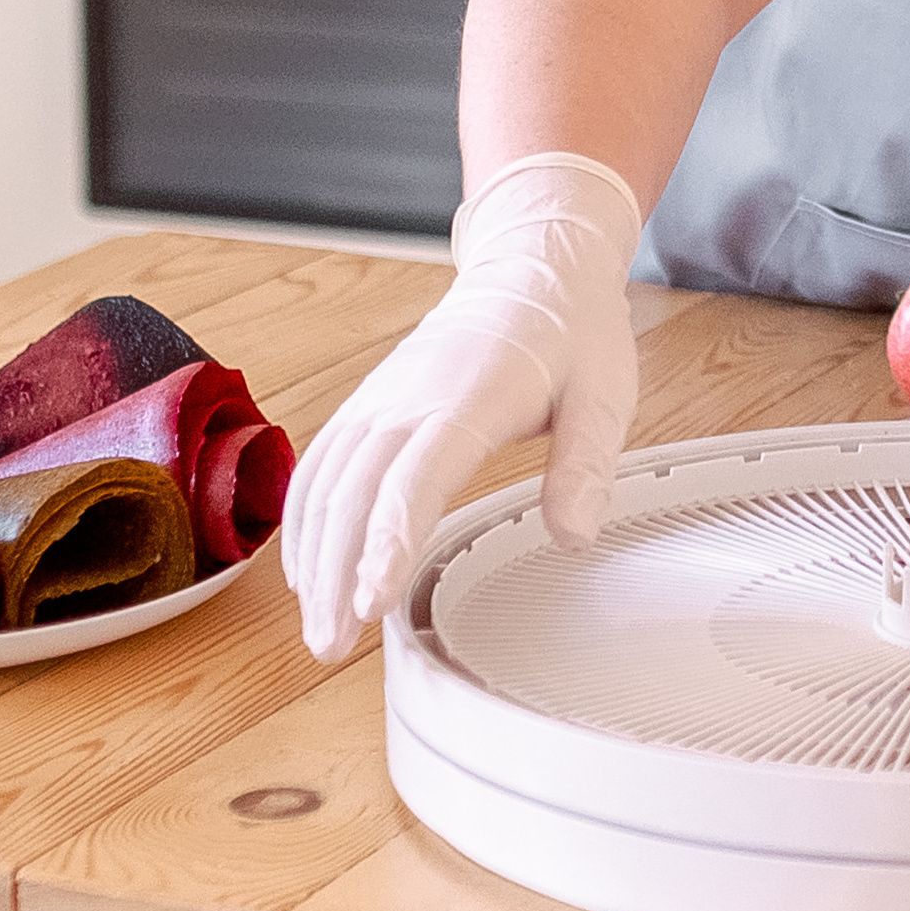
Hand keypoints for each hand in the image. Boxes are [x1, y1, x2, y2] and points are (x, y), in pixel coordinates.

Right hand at [280, 153, 640, 664]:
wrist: (533, 265)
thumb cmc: (572, 332)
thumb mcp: (605, 393)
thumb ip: (587, 465)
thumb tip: (573, 537)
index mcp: (467, 396)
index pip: (414, 478)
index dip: (387, 541)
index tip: (370, 600)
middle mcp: (407, 398)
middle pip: (353, 493)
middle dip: (335, 573)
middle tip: (332, 645)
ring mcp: (380, 400)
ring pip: (325, 484)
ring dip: (312, 559)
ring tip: (319, 629)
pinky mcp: (370, 405)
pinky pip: (320, 466)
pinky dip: (304, 522)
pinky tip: (308, 572)